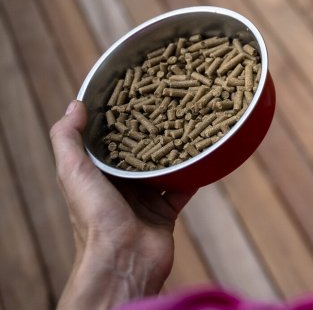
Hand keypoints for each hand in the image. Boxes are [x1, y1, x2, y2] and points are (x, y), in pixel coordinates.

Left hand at [51, 101, 195, 309]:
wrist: (124, 260)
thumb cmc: (95, 218)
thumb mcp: (73, 173)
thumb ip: (67, 139)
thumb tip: (75, 105)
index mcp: (95, 174)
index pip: (107, 139)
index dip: (118, 117)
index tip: (134, 91)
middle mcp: (120, 184)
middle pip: (138, 150)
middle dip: (152, 130)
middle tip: (170, 103)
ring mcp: (144, 197)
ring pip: (163, 166)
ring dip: (175, 148)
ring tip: (190, 122)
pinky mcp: (166, 210)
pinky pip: (184, 186)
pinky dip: (194, 172)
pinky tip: (206, 154)